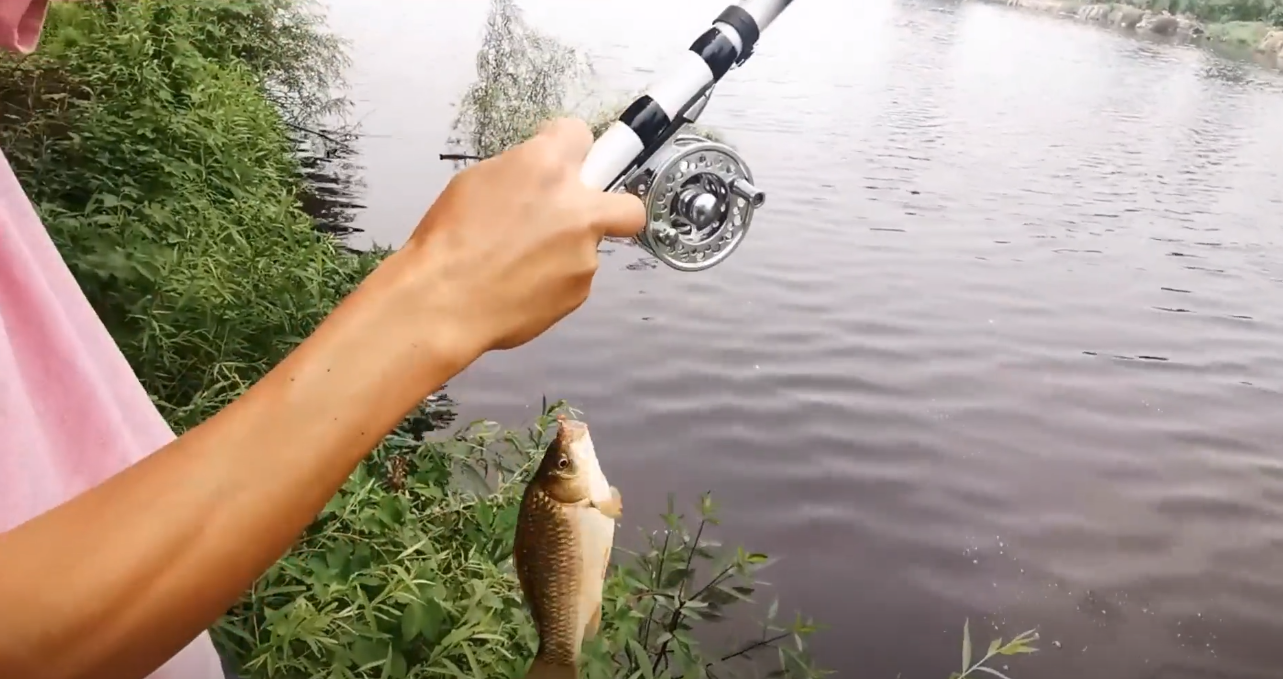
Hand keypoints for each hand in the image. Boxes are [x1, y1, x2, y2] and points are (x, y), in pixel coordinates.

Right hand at [390, 117, 644, 360]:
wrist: (444, 301)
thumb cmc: (448, 242)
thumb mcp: (475, 182)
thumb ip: (520, 173)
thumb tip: (534, 178)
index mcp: (545, 166)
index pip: (580, 136)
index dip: (571, 151)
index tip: (565, 161)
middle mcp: (576, 206)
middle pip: (628, 206)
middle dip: (613, 209)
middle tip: (582, 218)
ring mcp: (584, 252)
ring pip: (589, 247)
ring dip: (565, 252)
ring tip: (518, 265)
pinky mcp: (580, 290)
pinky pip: (574, 280)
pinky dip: (553, 282)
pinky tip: (519, 286)